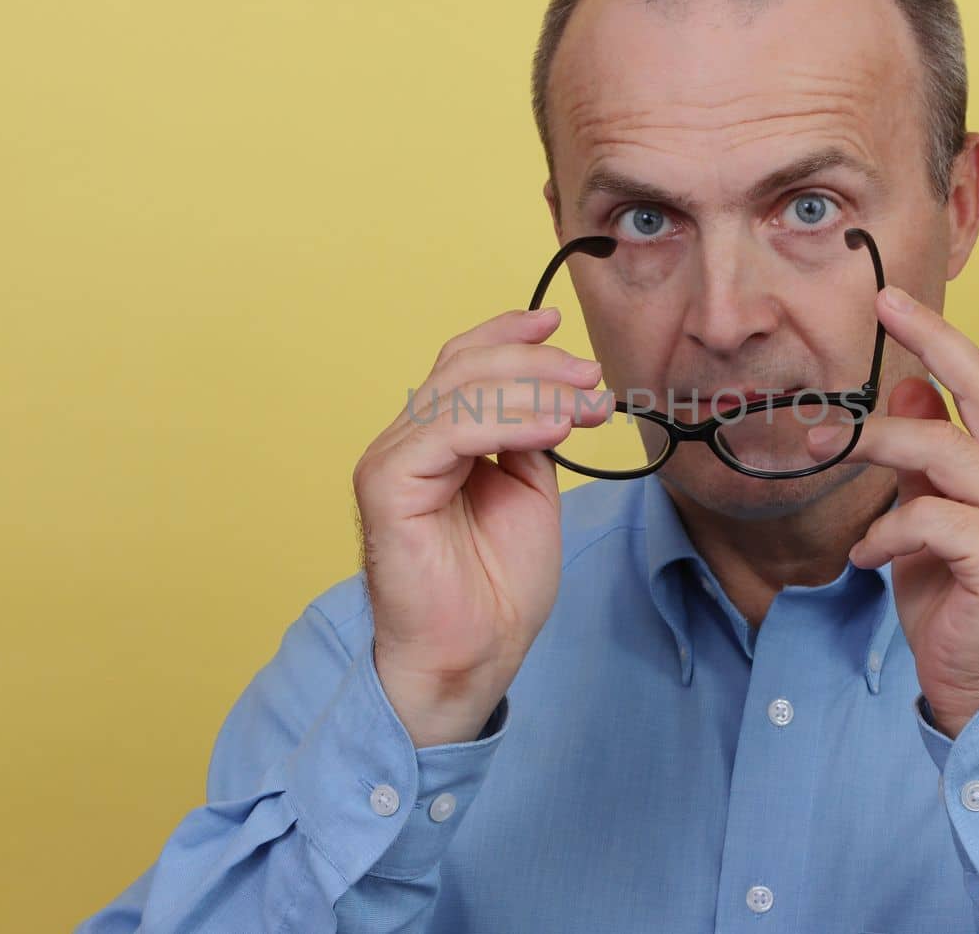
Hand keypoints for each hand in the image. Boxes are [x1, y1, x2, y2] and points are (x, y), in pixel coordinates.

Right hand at [352, 307, 607, 746]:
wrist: (474, 654)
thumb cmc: (496, 588)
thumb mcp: (530, 492)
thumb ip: (529, 438)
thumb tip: (554, 393)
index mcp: (438, 440)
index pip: (464, 364)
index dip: (508, 334)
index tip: (557, 323)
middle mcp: (409, 442)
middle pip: (465, 368)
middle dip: (537, 364)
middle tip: (591, 377)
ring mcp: (393, 460)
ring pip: (460, 393)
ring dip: (534, 391)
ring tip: (585, 406)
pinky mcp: (387, 485)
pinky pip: (448, 432)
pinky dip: (508, 422)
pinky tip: (554, 430)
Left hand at [806, 286, 978, 738]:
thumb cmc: (957, 601)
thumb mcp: (932, 516)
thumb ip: (925, 460)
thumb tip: (910, 391)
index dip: (942, 338)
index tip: (894, 300)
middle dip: (932, 342)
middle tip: (881, 309)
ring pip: (944, 448)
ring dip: (874, 447)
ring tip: (828, 456)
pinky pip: (929, 517)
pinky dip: (885, 531)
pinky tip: (865, 556)